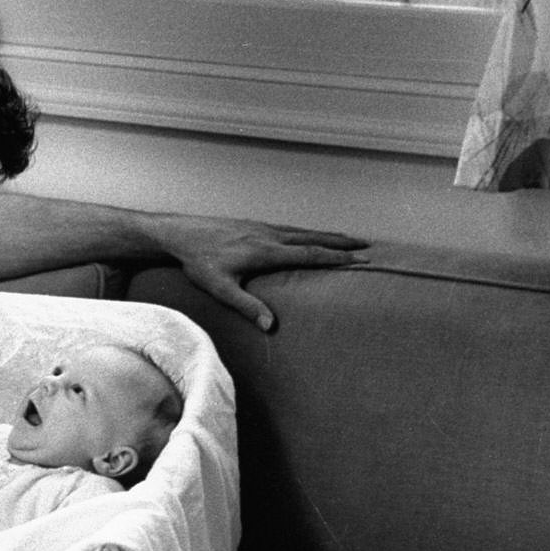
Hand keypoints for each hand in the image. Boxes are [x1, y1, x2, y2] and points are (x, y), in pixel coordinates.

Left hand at [158, 215, 368, 330]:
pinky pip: (289, 228)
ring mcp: (262, 227)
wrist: (180, 235)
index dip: (337, 258)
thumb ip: (247, 306)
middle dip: (342, 243)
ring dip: (327, 235)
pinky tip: (309, 236)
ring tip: (348, 239)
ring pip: (303, 231)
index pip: (310, 255)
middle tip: (369, 246)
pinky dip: (307, 232)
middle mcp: (269, 235)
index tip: (362, 259)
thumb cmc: (199, 263)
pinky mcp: (254, 224)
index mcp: (266, 251)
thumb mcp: (221, 288)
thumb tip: (272, 326)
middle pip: (314, 238)